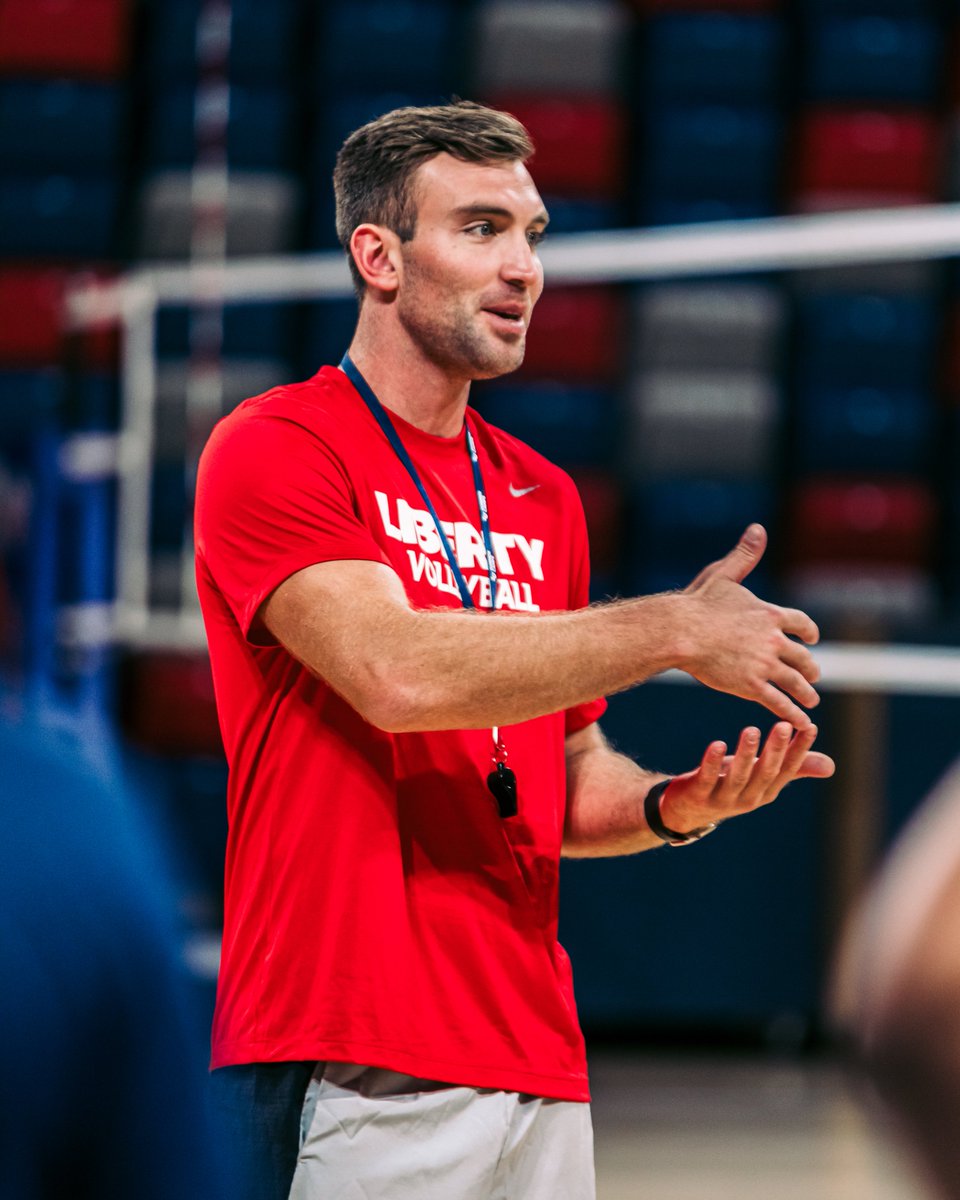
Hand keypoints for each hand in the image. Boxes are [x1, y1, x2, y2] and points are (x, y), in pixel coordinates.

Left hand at [657, 722, 835, 833]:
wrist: (686, 810)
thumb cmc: (729, 785)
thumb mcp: (761, 776)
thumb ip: (793, 769)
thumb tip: (832, 766)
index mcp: (767, 791)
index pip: (788, 770)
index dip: (799, 750)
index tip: (810, 727)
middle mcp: (749, 798)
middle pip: (766, 773)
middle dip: (776, 750)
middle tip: (784, 724)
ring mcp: (723, 799)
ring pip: (738, 777)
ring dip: (746, 754)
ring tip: (751, 730)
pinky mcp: (698, 796)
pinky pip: (707, 778)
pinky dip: (713, 762)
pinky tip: (718, 744)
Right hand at [681, 524, 821, 729]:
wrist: (680, 631)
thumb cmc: (698, 603)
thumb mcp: (725, 575)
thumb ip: (745, 555)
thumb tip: (758, 529)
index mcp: (770, 614)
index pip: (801, 624)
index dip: (808, 632)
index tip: (812, 639)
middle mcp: (774, 639)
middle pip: (802, 656)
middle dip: (809, 668)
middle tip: (813, 677)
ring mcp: (765, 664)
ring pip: (795, 682)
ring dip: (806, 694)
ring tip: (810, 703)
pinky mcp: (752, 685)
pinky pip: (780, 702)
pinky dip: (793, 714)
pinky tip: (801, 723)